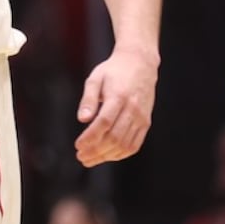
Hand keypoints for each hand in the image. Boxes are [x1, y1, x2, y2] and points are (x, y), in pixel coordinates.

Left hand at [75, 47, 157, 166]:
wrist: (140, 64)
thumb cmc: (114, 71)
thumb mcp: (95, 78)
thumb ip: (88, 99)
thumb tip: (82, 119)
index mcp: (118, 97)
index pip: (104, 123)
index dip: (90, 137)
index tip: (78, 145)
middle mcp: (132, 109)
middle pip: (114, 137)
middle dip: (96, 151)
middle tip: (81, 157)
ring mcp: (141, 117)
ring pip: (125, 144)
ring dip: (107, 156)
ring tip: (90, 159)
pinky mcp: (146, 123)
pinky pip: (135, 144)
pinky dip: (121, 154)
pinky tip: (108, 156)